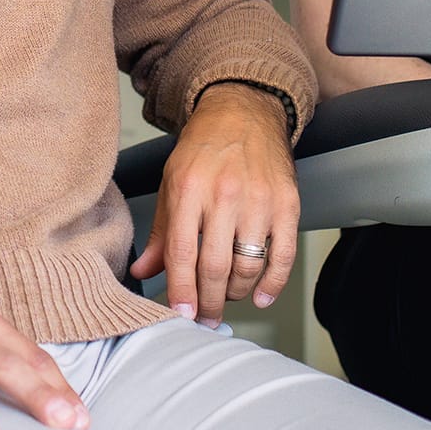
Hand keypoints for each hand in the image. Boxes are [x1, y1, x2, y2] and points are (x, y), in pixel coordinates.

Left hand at [129, 83, 298, 323]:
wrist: (243, 112)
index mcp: (188, 189)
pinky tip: (261, 295)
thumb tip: (142, 271)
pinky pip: (283, 254)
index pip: (183, 252)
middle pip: (215, 266)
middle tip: (205, 318)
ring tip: (228, 297)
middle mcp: (223, 194)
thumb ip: (160, 232)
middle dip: (209, 301)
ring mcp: (259, 199)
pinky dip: (273, 282)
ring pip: (248, 265)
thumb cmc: (204, 149)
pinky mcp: (287, 203)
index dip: (181, 290)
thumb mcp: (171, 183)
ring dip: (237, 293)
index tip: (181, 315)